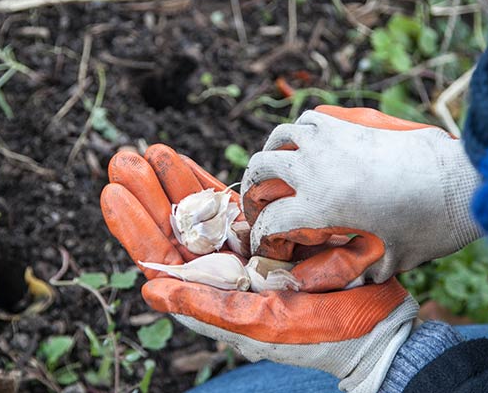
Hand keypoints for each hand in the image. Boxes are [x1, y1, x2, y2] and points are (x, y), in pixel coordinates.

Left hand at [101, 145, 417, 392]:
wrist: (374, 328)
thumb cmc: (319, 336)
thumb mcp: (262, 323)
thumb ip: (209, 306)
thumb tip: (152, 288)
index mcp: (212, 296)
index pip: (163, 257)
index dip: (134, 224)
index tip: (113, 191)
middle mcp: (222, 272)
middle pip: (174, 226)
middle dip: (148, 191)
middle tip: (122, 158)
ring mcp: (245, 250)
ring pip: (199, 211)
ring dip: (174, 181)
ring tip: (149, 151)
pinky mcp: (271, 233)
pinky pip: (232, 206)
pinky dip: (210, 185)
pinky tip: (188, 165)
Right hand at [242, 106, 481, 282]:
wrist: (463, 181)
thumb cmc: (430, 226)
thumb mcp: (391, 260)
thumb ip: (360, 270)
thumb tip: (342, 280)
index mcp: (320, 206)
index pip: (270, 221)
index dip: (261, 238)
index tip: (264, 246)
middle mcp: (316, 168)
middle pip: (261, 168)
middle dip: (253, 190)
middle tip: (260, 204)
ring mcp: (331, 140)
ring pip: (280, 136)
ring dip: (273, 154)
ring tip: (277, 169)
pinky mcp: (351, 124)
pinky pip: (310, 119)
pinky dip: (301, 132)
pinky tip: (310, 146)